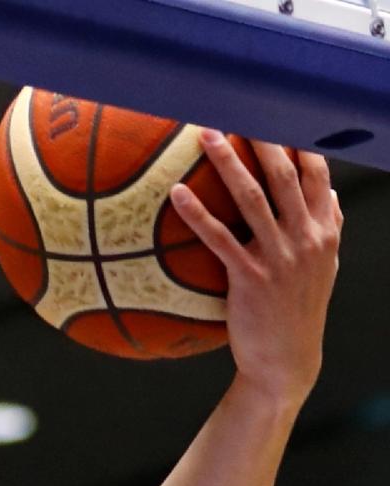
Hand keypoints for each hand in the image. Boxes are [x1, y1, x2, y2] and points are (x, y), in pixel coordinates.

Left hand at [171, 131, 341, 404]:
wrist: (287, 360)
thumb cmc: (298, 310)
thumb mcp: (324, 266)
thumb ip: (329, 225)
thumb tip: (330, 190)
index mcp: (325, 230)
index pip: (317, 173)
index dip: (299, 138)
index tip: (280, 107)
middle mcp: (307, 238)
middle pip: (285, 175)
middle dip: (263, 137)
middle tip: (239, 104)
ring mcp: (280, 257)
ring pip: (252, 198)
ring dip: (228, 162)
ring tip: (205, 134)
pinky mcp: (250, 277)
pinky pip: (219, 238)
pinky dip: (198, 213)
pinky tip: (176, 194)